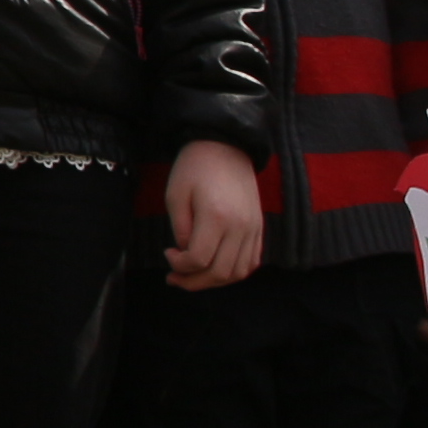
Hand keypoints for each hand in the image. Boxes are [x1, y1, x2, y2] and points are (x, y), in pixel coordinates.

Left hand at [163, 140, 265, 289]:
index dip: (179, 266)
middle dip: (193, 282)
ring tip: (194, 275)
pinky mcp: (259, 227)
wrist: (226, 145)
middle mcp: (240, 226)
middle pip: (220, 273)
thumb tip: (186, 255)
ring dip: (214, 281)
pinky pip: (251, 262)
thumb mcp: (176, 195)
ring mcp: (253, 228)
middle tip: (175, 277)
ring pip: (238, 272)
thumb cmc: (194, 167)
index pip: (199, 260)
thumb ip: (180, 230)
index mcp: (216, 216)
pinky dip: (234, 272)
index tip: (168, 253)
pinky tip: (215, 267)